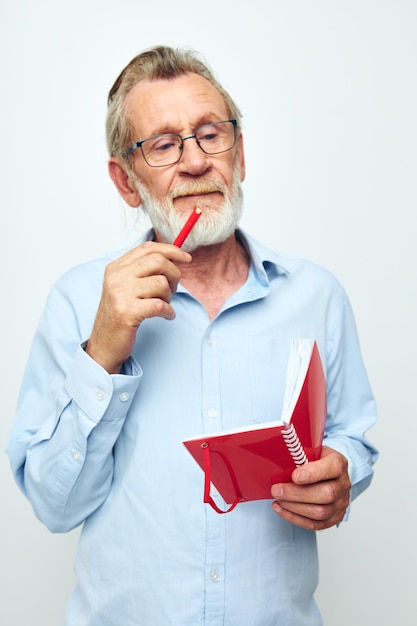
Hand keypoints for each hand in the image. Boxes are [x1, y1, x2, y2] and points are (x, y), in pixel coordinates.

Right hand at [85, 241, 190, 373]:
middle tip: (173, 289)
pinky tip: (166, 316)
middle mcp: (116, 277)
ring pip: (161, 283)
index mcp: (116, 268)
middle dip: (174, 275)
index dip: (171, 251)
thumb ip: (143, 271)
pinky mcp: (127, 312)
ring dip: (169, 297)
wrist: (104, 345)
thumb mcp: (125, 287)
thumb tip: (173, 258)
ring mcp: (120, 294)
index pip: (148, 248)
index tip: (186, 258)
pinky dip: (168, 312)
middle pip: (158, 261)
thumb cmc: (120, 316)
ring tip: (163, 305)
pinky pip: (160, 305)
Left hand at [270, 446, 350, 529]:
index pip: (332, 468)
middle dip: (297, 494)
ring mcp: (341, 503)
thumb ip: (300, 454)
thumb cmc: (316, 460)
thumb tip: (277, 459)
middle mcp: (343, 484)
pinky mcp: (335, 517)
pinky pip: (316, 524)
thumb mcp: (311, 449)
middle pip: (326, 494)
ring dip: (294, 507)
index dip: (313, 474)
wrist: (328, 473)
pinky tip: (282, 509)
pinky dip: (295, 518)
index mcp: (338, 463)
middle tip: (276, 490)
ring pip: (320, 512)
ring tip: (278, 500)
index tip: (294, 476)